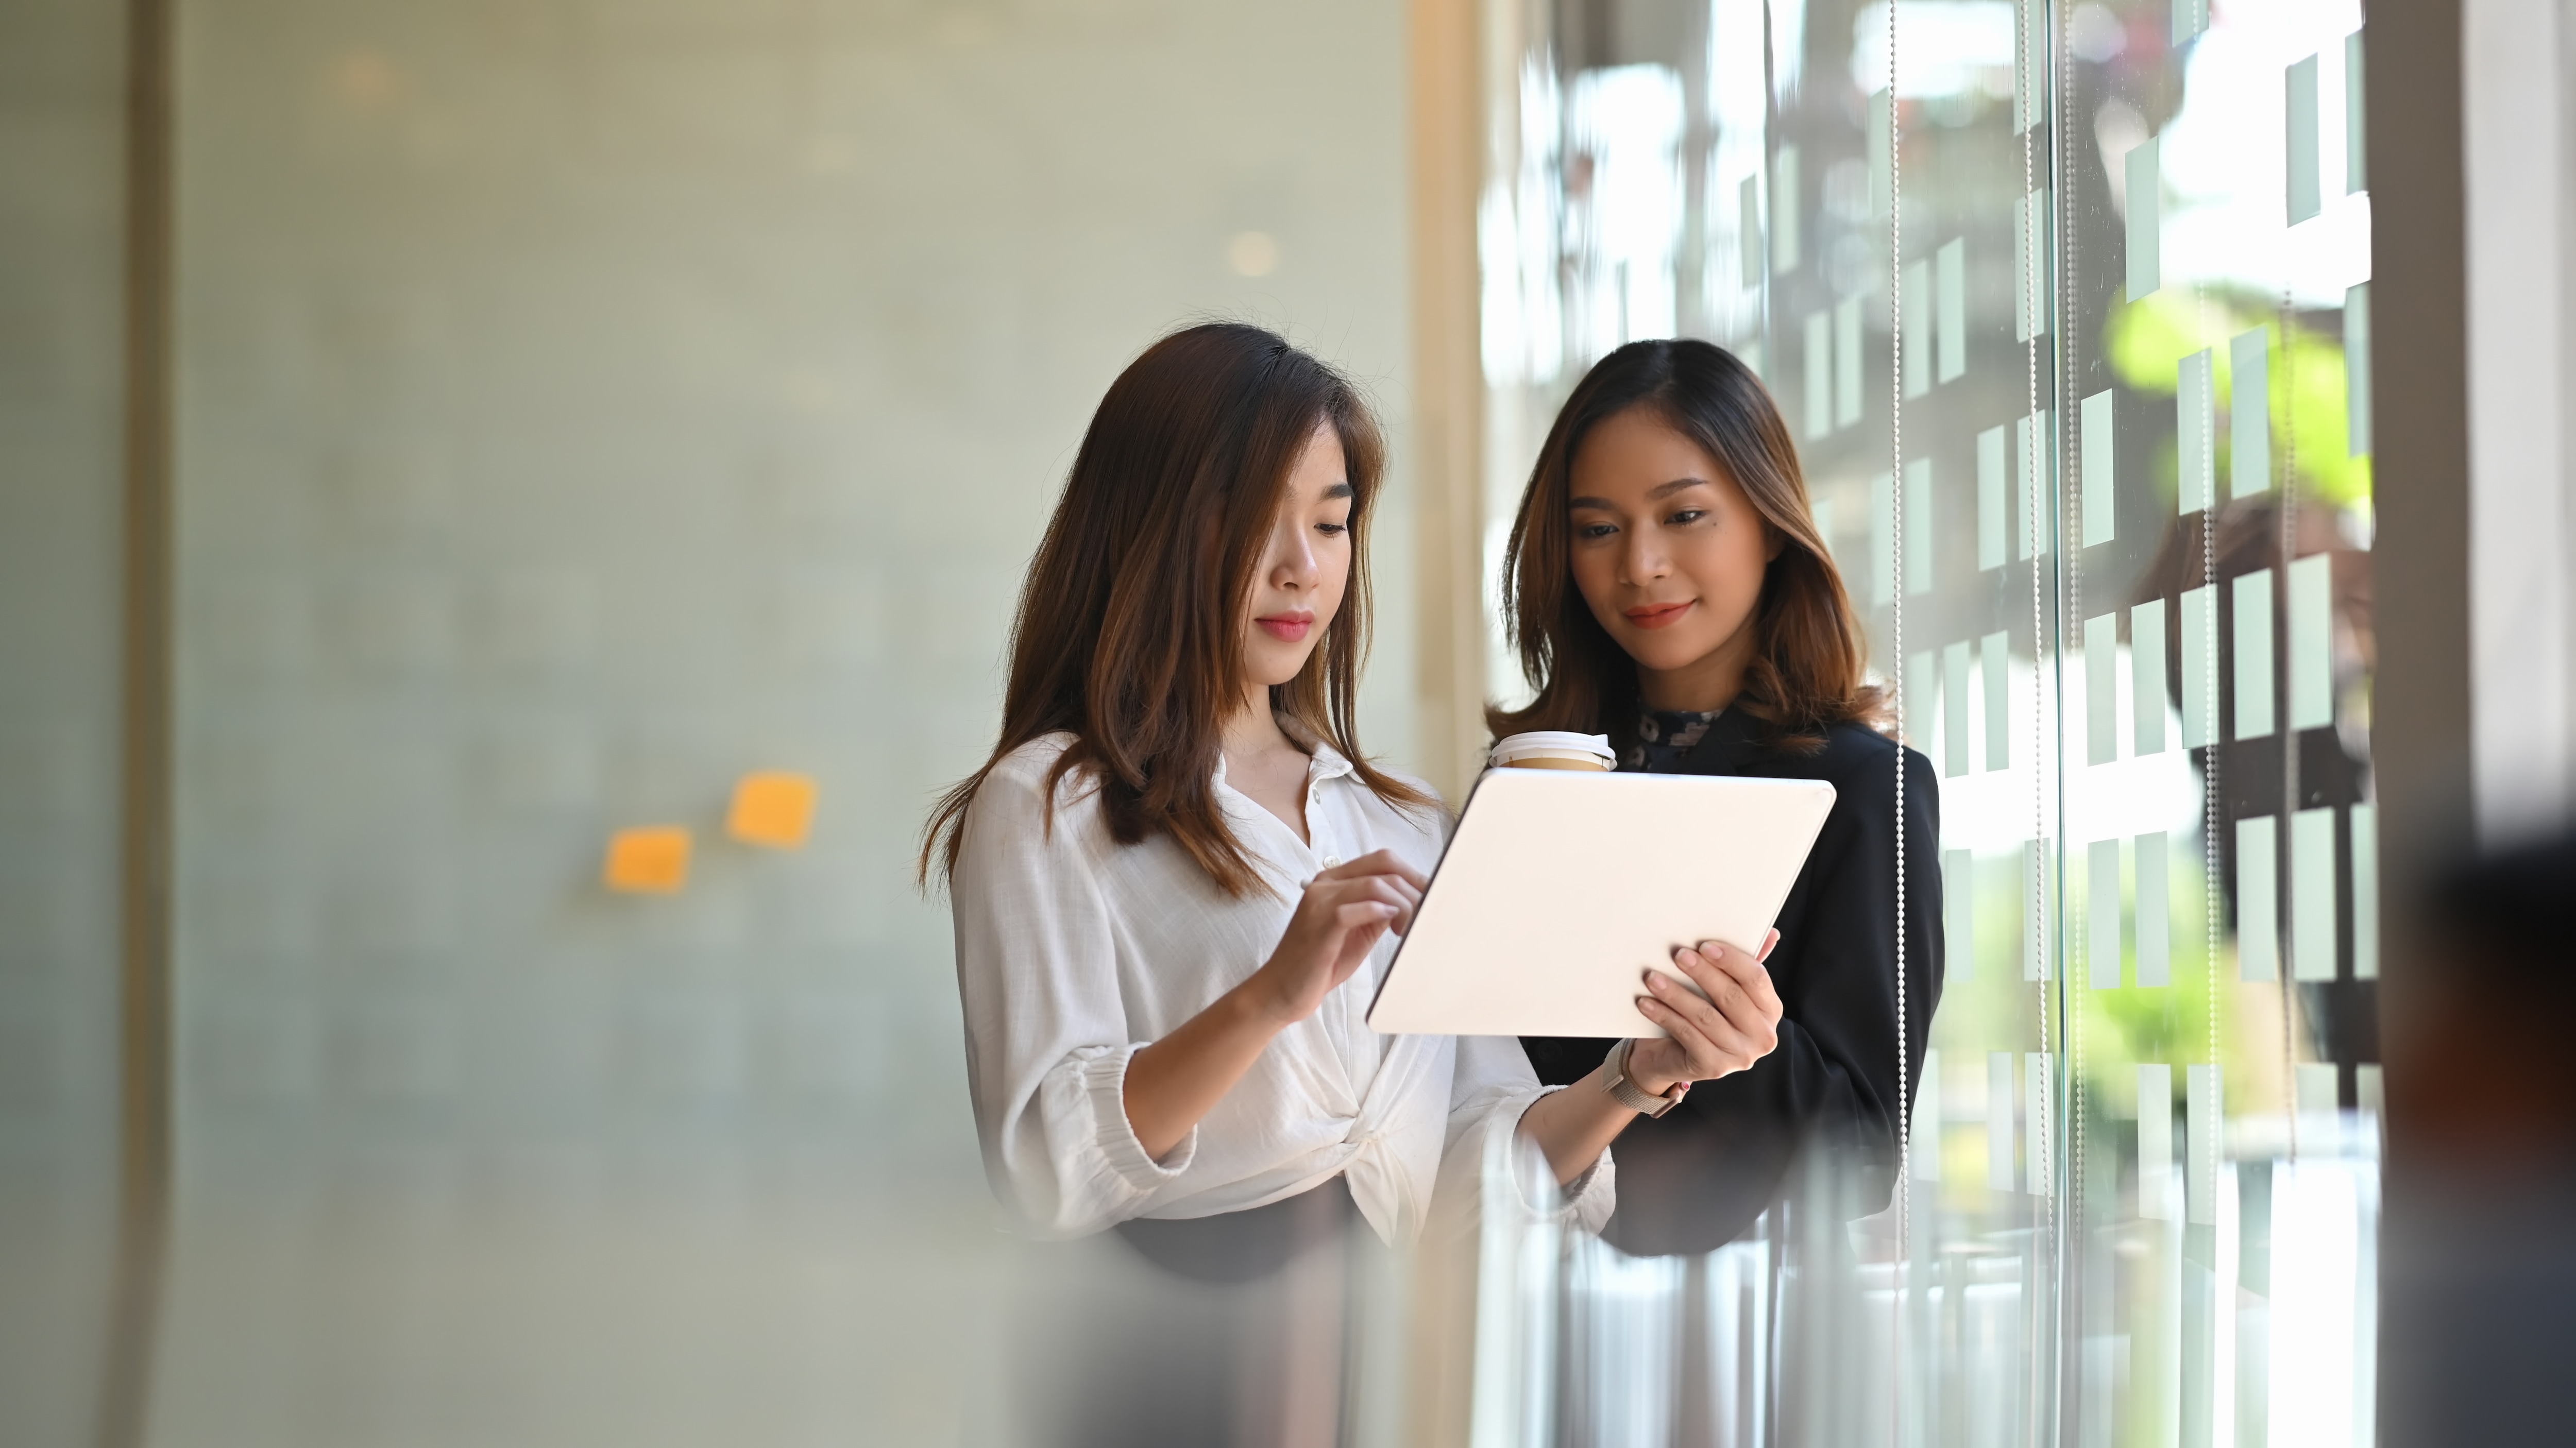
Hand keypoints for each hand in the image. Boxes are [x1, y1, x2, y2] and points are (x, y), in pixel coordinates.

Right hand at [1242, 850, 1426, 1025]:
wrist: (1282, 990)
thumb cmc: (1321, 963)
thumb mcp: (1359, 931)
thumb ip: (1380, 912)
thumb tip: (1415, 901)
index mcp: (1334, 880)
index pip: (1382, 860)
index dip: (1414, 875)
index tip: (1432, 897)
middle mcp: (1325, 884)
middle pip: (1383, 866)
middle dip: (1415, 888)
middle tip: (1427, 914)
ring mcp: (1319, 901)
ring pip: (1375, 885)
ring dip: (1404, 905)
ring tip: (1409, 929)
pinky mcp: (1319, 924)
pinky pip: (1355, 908)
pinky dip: (1380, 914)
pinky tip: (1392, 928)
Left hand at [1625, 929, 1782, 1093]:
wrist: (1672, 1056)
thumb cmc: (1702, 1014)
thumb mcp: (1722, 989)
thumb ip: (1741, 966)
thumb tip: (1771, 934)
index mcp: (1770, 1010)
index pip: (1757, 978)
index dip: (1732, 960)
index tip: (1705, 945)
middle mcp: (1762, 1036)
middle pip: (1731, 996)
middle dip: (1702, 973)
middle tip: (1678, 955)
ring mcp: (1740, 1055)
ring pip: (1705, 1016)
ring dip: (1676, 994)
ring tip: (1653, 977)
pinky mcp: (1714, 1067)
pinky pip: (1687, 1035)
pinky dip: (1664, 1016)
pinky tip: (1647, 1002)